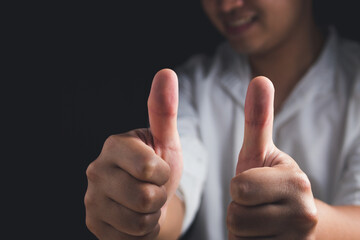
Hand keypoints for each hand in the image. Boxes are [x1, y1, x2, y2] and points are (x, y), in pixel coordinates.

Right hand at [84, 69, 182, 238]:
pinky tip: (135, 217)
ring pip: (139, 221)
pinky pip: (130, 238)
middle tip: (153, 190)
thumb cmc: (159, 166)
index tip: (159, 170)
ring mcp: (92, 200)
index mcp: (115, 145)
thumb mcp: (165, 140)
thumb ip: (164, 110)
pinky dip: (142, 231)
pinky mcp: (93, 224)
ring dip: (152, 215)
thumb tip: (166, 72)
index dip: (164, 174)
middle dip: (159, 197)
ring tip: (145, 204)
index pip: (150, 168)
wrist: (148, 197)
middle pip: (145, 197)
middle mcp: (96, 170)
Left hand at [227, 76, 317, 238]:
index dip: (237, 187)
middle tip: (255, 204)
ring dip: (242, 229)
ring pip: (239, 236)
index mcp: (296, 184)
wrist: (298, 219)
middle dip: (238, 209)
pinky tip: (262, 237)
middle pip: (236, 216)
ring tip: (259, 220)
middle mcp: (303, 216)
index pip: (238, 188)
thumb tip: (260, 78)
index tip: (252, 185)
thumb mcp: (263, 152)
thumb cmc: (271, 180)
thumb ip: (258, 119)